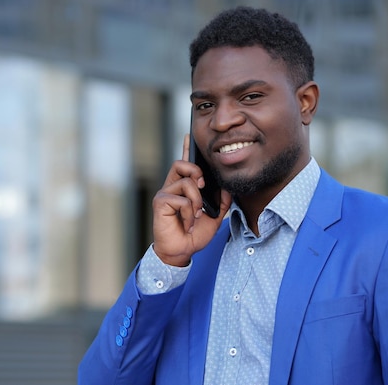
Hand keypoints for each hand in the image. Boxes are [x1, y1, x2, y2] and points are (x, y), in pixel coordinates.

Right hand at [152, 134, 231, 266]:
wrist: (181, 251)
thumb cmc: (193, 234)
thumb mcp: (214, 217)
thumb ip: (222, 202)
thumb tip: (227, 189)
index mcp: (183, 188)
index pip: (184, 164)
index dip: (186, 149)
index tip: (189, 135)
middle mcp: (172, 187)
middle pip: (181, 163)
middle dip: (195, 171)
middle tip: (202, 186)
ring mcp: (165, 194)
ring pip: (186, 183)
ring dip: (196, 201)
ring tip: (196, 215)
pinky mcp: (160, 203)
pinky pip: (182, 200)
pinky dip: (190, 213)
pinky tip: (187, 223)